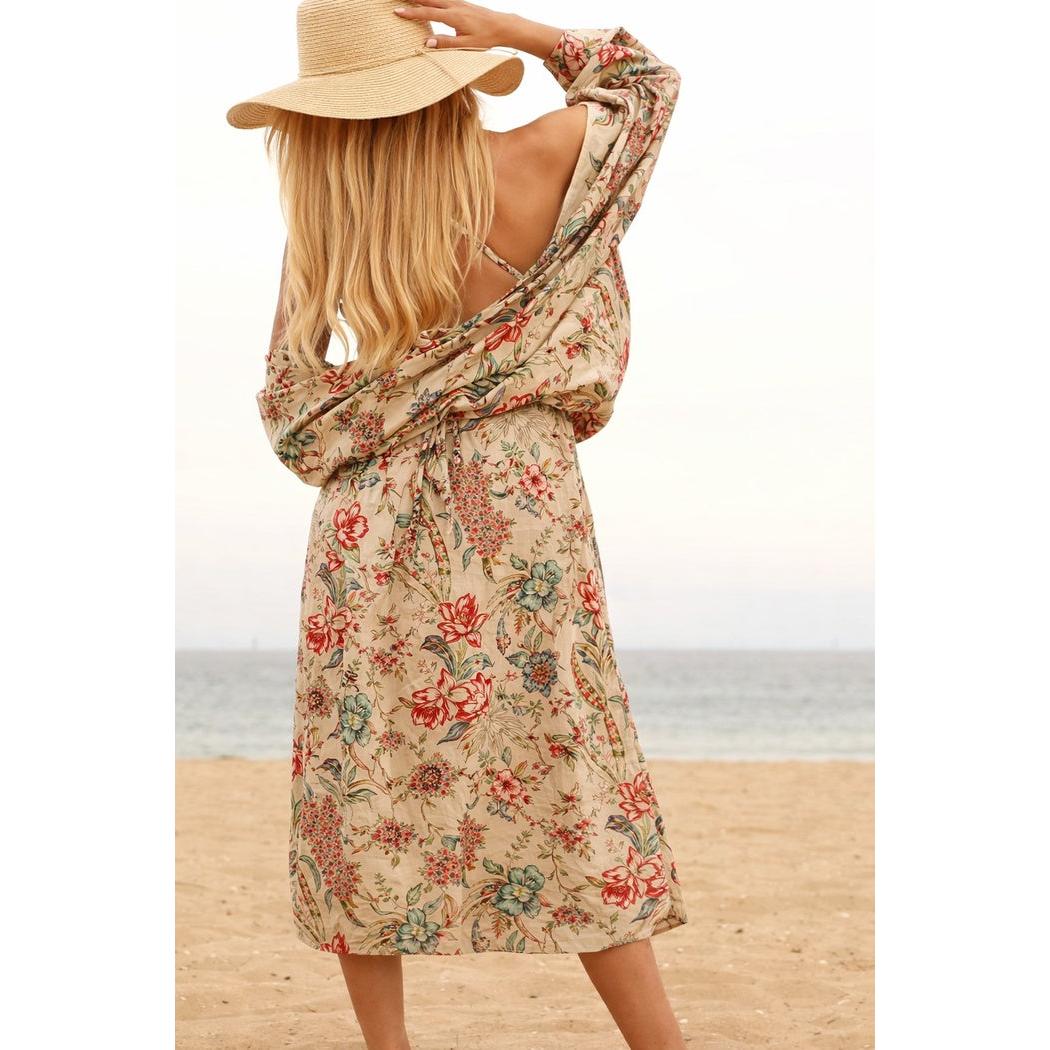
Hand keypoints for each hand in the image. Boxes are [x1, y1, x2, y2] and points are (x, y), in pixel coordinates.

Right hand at [393, 1, 508, 49]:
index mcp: (453, 17)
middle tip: (397, 0)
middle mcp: (454, 6)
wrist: (502, 26)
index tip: (398, 12)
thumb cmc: (486, 38)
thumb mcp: (466, 45)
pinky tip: (427, 0)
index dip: (411, 13)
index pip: (427, 14)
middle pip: (428, 0)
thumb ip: (446, 44)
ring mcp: (458, 2)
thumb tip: (427, 43)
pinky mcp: (462, 3)